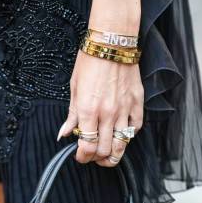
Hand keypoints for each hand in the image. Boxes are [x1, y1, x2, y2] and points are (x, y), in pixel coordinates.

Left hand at [57, 49, 143, 166]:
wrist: (112, 43)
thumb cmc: (89, 62)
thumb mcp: (74, 88)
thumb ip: (71, 115)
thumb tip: (64, 134)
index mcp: (88, 110)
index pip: (87, 147)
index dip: (83, 157)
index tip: (80, 156)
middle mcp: (107, 114)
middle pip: (104, 151)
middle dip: (96, 159)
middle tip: (91, 156)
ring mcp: (124, 110)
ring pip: (121, 145)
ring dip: (113, 155)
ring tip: (106, 154)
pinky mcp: (137, 103)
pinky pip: (135, 129)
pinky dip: (127, 135)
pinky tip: (119, 133)